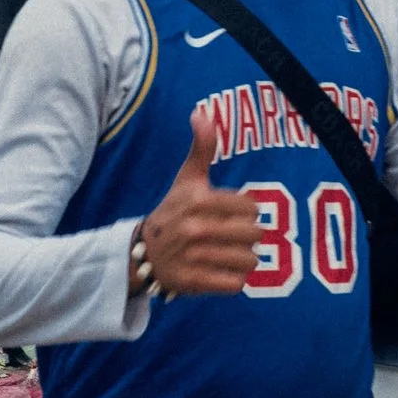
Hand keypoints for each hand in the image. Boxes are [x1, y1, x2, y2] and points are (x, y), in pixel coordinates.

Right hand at [137, 109, 265, 296]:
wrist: (142, 252)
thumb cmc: (174, 210)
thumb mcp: (187, 178)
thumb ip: (202, 148)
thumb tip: (200, 112)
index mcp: (199, 200)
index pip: (252, 207)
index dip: (248, 212)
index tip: (234, 214)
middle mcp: (195, 229)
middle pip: (255, 235)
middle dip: (249, 237)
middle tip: (234, 236)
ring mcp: (193, 258)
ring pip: (249, 261)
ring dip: (244, 260)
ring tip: (229, 254)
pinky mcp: (192, 283)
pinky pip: (235, 285)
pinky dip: (234, 280)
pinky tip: (222, 271)